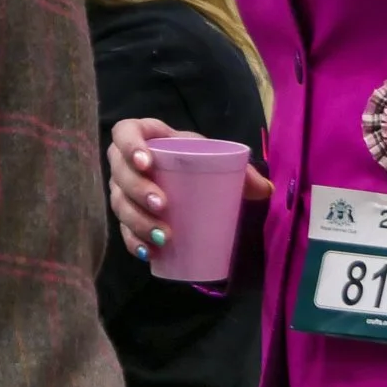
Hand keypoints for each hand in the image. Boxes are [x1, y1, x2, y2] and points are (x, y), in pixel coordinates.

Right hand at [108, 117, 271, 257]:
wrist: (190, 181)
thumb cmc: (197, 162)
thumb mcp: (216, 158)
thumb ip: (241, 171)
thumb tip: (266, 190)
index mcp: (146, 137)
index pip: (124, 133)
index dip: (130, 146)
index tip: (147, 162)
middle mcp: (126, 163)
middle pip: (120, 174)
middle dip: (138, 190)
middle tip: (163, 206)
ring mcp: (124, 192)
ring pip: (119, 205)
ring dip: (138, 222)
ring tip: (163, 236)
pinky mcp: (127, 219)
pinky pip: (123, 232)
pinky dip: (134, 243)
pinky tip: (148, 253)